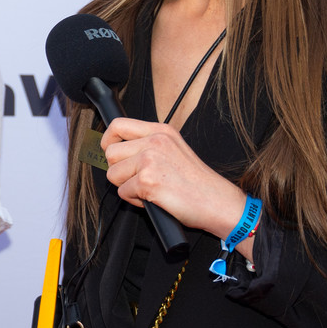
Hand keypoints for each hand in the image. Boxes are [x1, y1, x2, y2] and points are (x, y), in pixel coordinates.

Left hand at [100, 118, 250, 252]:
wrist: (218, 202)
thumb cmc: (197, 181)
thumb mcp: (174, 149)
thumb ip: (148, 144)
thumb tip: (117, 148)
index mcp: (161, 131)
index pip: (118, 125)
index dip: (108, 140)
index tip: (111, 152)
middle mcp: (155, 141)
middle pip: (111, 153)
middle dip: (119, 170)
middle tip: (138, 179)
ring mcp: (151, 160)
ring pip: (113, 174)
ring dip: (127, 186)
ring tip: (149, 189)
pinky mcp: (148, 181)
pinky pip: (123, 192)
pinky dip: (135, 201)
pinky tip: (154, 198)